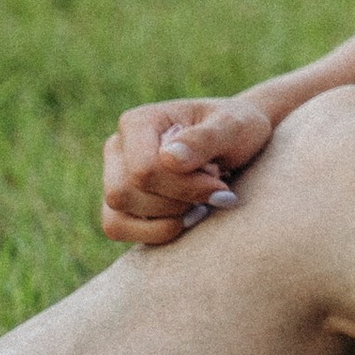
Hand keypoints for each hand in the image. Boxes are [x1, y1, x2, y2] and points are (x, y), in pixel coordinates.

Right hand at [101, 94, 276, 249]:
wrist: (239, 143)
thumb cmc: (236, 129)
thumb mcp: (233, 126)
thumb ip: (204, 139)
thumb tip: (169, 158)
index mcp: (138, 122)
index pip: (143, 168)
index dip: (182, 186)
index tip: (219, 185)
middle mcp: (118, 148)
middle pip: (124, 193)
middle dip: (176, 202)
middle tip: (214, 191)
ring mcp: (114, 176)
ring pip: (118, 215)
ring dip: (168, 218)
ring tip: (201, 202)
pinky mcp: (121, 203)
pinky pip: (118, 228)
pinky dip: (155, 232)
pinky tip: (188, 219)